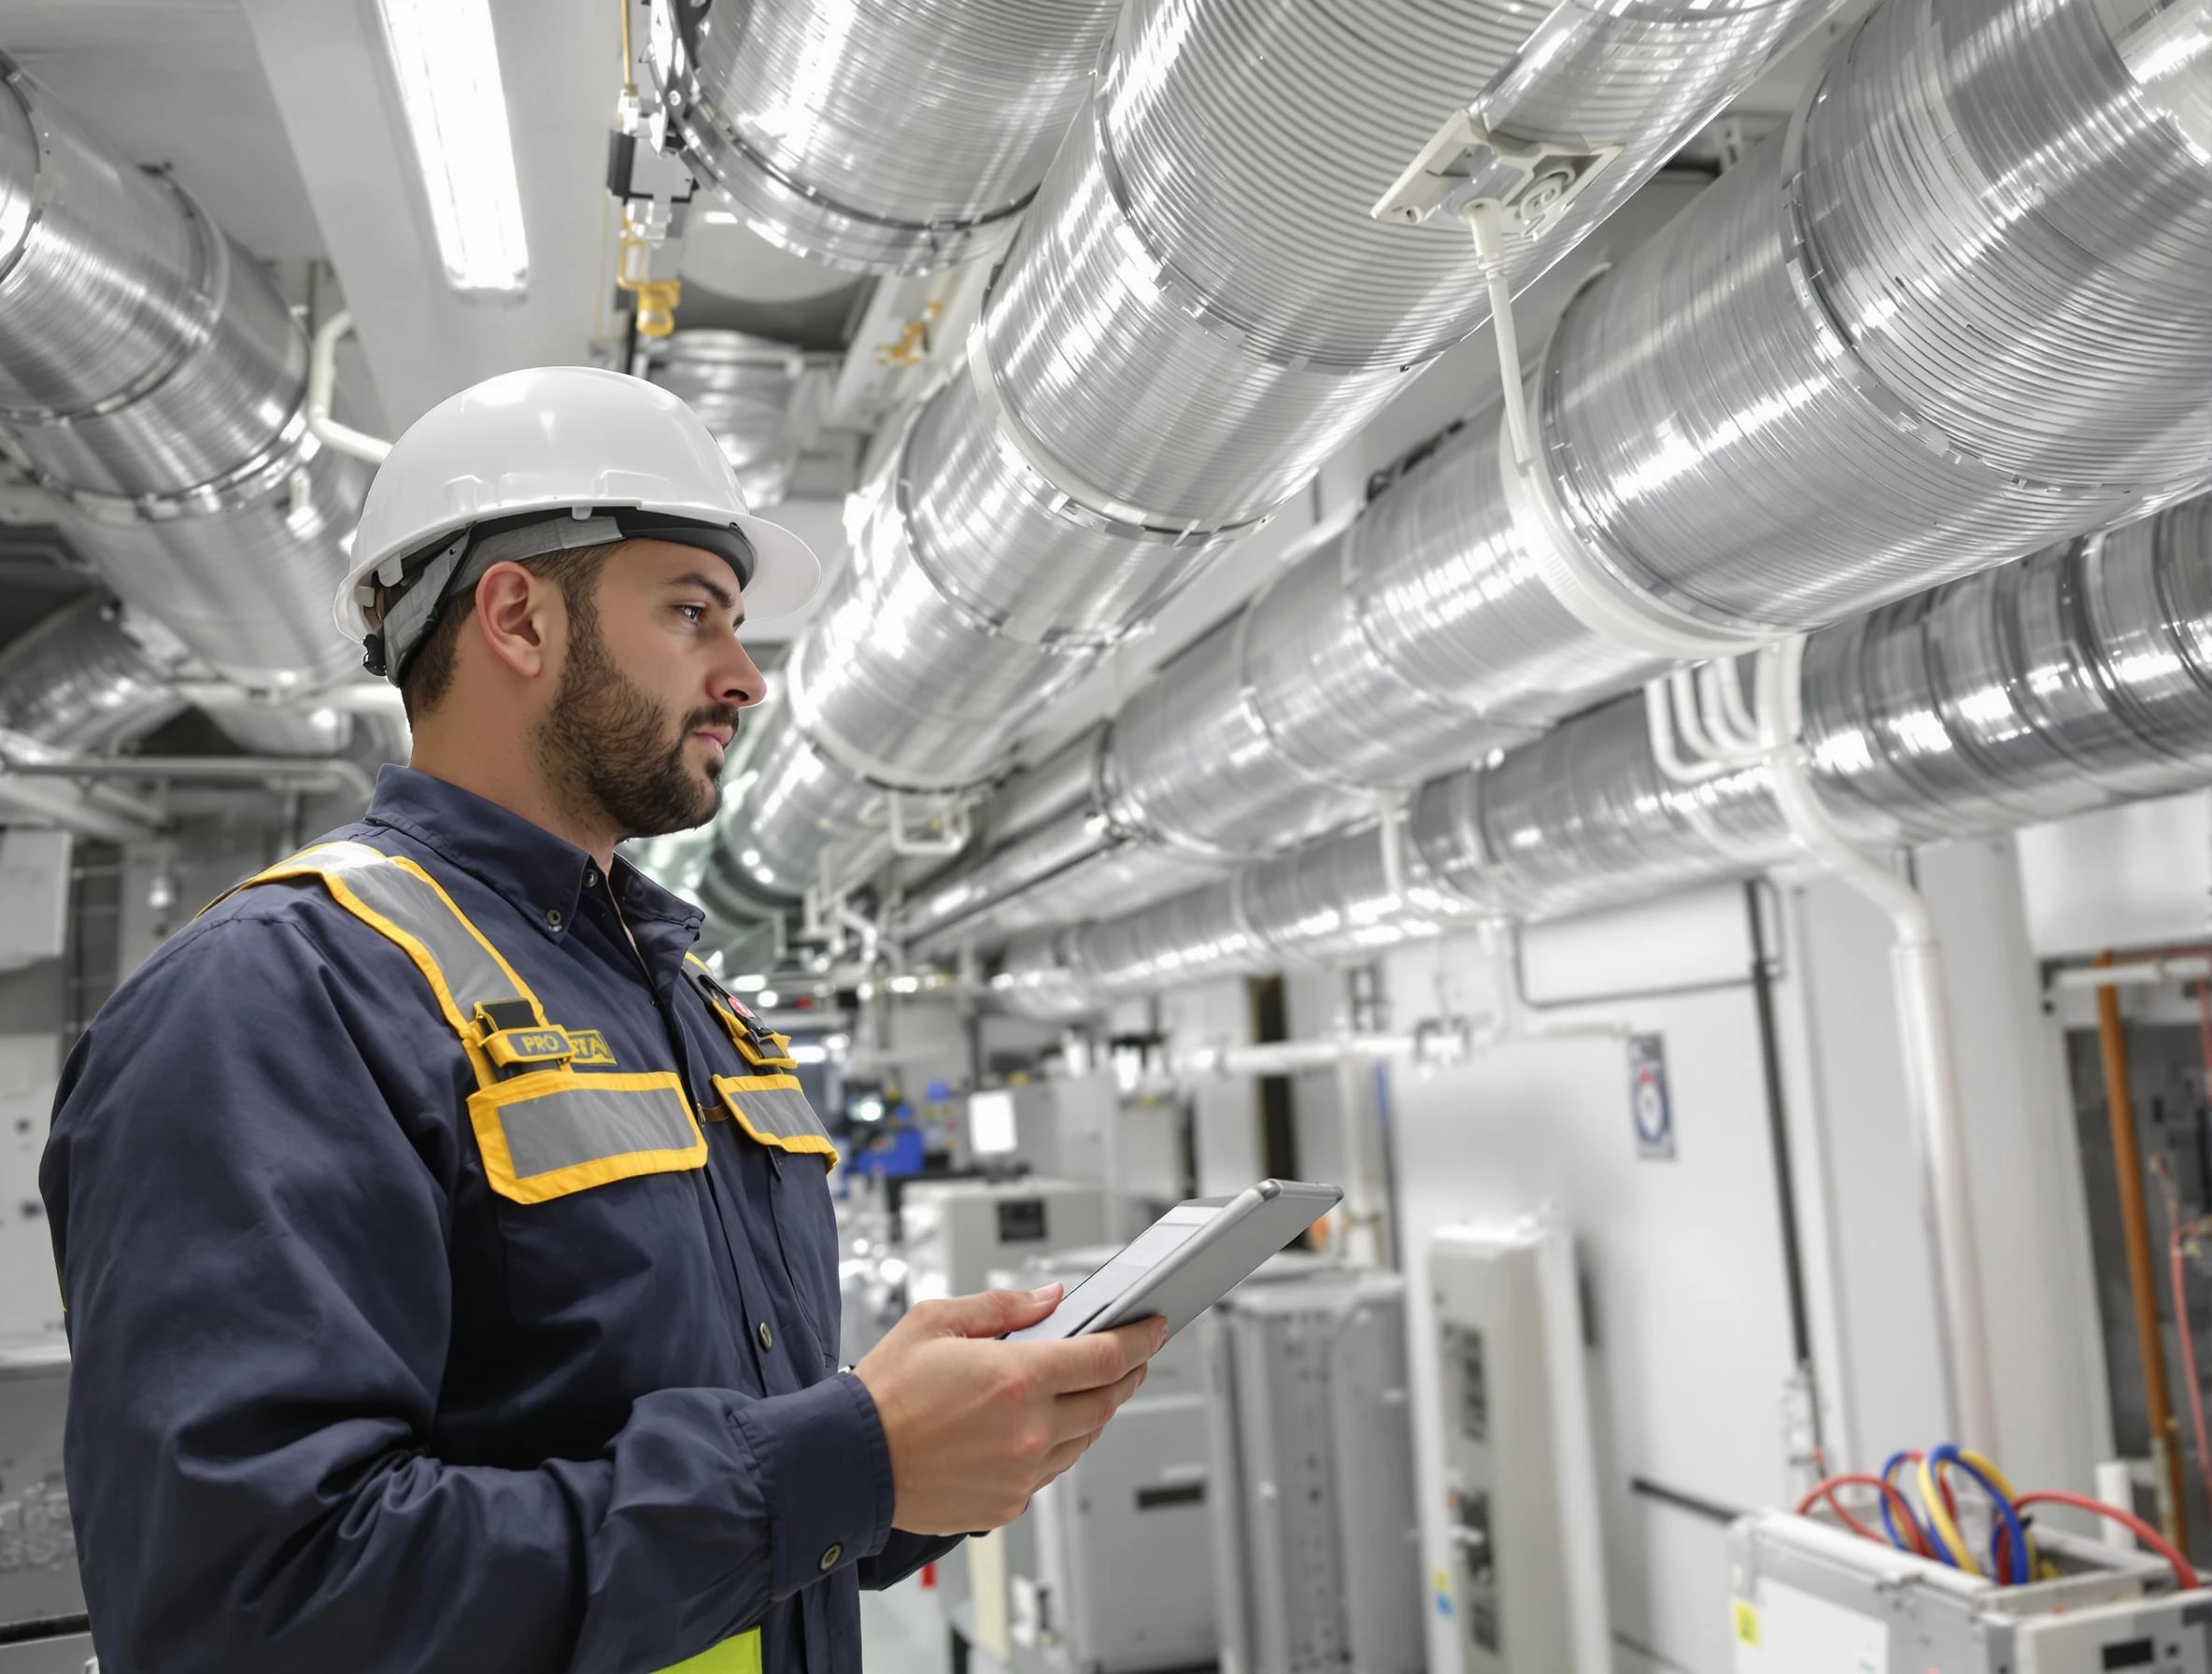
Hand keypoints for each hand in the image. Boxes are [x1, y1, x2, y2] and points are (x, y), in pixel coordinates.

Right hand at [853, 1285, 1166, 1535]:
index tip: (1153, 1327)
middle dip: (1128, 1374)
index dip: (1139, 1339)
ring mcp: (1021, 1473)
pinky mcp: (1007, 1505)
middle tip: (1133, 1356)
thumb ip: (1004, 1306)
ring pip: (1085, 1439)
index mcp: (1017, 1379)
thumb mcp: (937, 1321)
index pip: (1104, 1357)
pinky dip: (1060, 1445)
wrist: (848, 1463)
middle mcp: (1028, 1431)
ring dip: (1097, 1410)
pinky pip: (1052, 1472)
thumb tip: (1050, 1298)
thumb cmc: (883, 1393)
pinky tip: (1048, 1426)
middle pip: (1106, 1401)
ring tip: (1093, 1387)